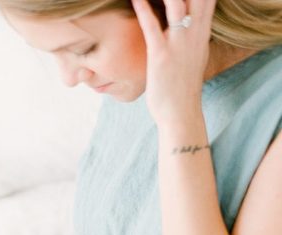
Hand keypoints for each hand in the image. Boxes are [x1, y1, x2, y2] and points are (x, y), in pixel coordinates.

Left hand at [132, 0, 215, 124]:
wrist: (180, 114)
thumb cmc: (182, 88)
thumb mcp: (192, 57)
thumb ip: (191, 37)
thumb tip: (187, 25)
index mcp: (202, 33)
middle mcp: (194, 34)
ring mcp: (179, 44)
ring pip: (177, 4)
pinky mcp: (161, 56)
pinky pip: (153, 26)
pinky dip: (144, 8)